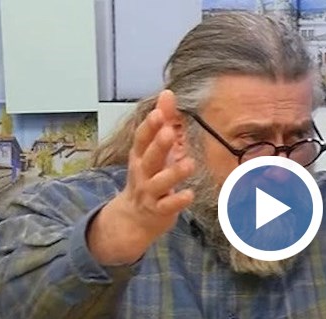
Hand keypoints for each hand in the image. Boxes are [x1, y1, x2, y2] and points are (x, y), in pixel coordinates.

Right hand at [88, 90, 195, 264]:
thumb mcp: (153, 148)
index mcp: (140, 155)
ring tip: (189, 163)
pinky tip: (189, 194)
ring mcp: (149, 192)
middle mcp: (143, 172)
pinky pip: (167, 205)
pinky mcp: (159, 209)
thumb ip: (163, 121)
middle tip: (170, 132)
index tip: (160, 113)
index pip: (142, 138)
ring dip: (173, 173)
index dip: (150, 126)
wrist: (135, 217)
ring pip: (160, 182)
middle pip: (149, 157)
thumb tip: (167, 93)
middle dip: (158, 144)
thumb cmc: (149, 176)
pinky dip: (178, 200)